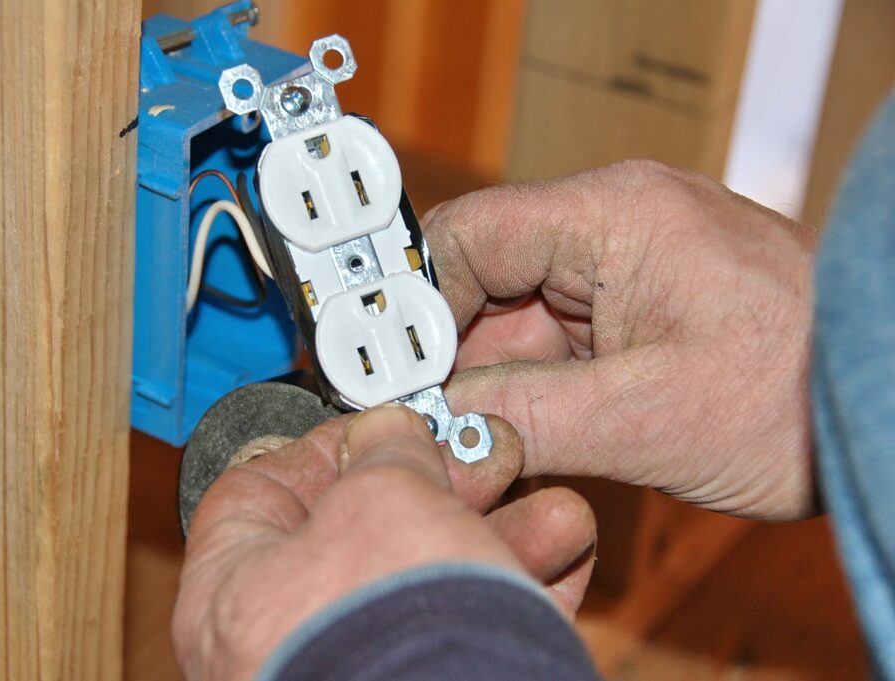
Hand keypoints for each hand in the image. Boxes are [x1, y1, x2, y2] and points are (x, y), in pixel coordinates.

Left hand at [172, 405, 596, 679]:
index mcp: (236, 594)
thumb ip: (383, 449)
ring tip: (547, 509)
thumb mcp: (381, 496)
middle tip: (485, 457)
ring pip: (429, 581)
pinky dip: (517, 587)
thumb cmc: (391, 640)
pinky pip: (470, 629)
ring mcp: (361, 676)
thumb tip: (394, 434)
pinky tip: (560, 553)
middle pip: (363, 534)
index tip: (387, 422)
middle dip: (440, 485)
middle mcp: (289, 644)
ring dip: (498, 531)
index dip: (327, 444)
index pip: (261, 494)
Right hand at [424, 161, 816, 520]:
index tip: (391, 370)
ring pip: (512, 321)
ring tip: (464, 441)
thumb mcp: (650, 417)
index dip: (416, 302)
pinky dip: (525, 391)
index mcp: (613, 215)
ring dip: (486, 381)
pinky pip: (551, 344)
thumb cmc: (803, 391)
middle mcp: (610, 229)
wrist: (888, 403)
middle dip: (446, 353)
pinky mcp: (632, 314)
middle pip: (482, 280)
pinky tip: (512, 436)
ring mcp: (622, 272)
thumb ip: (527, 413)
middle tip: (415, 418)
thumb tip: (436, 418)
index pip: (468, 233)